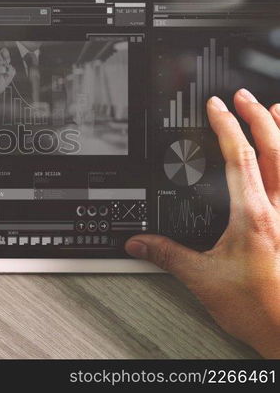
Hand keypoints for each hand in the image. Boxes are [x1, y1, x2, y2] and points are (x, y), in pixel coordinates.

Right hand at [125, 89, 279, 357]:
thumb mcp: (203, 279)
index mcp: (254, 216)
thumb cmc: (260, 308)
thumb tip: (140, 244)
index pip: (241, 157)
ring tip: (278, 109)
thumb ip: (168, 255)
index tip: (217, 107)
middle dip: (259, 116)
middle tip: (245, 97)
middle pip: (276, 149)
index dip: (227, 126)